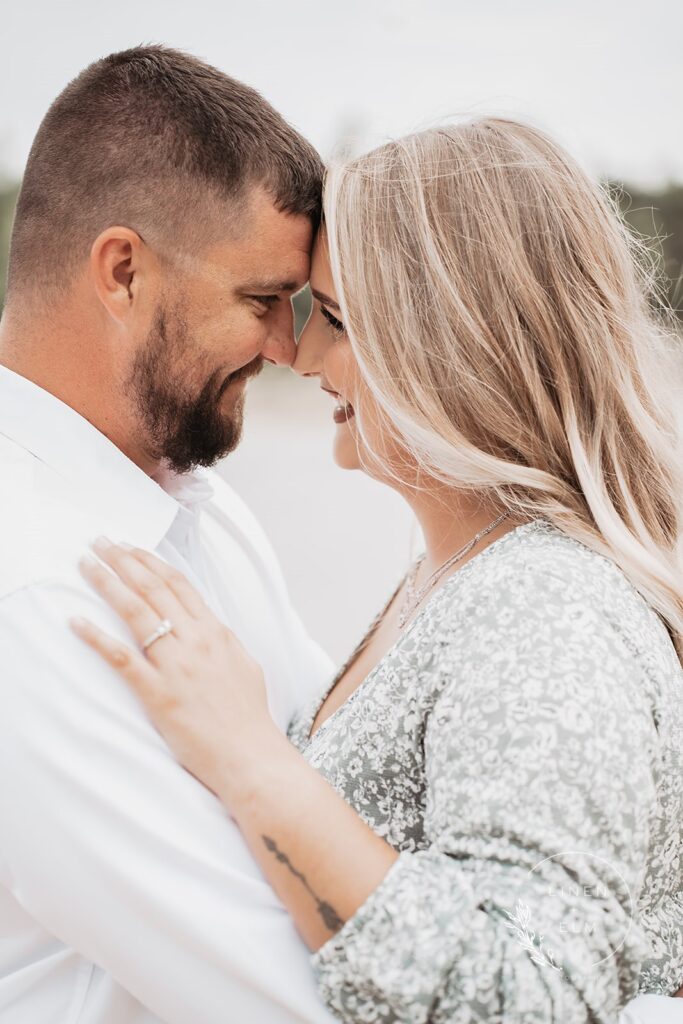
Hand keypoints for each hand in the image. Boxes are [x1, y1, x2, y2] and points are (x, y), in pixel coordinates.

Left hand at [70, 538, 276, 798]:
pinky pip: (121, 658)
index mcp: (216, 632)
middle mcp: (196, 641)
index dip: (150, 561)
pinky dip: (97, 637)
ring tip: (86, 564)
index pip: (178, 584)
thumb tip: (210, 626)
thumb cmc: (248, 717)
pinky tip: (77, 621)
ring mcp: (177, 666)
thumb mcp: (244, 665)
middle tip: (100, 542)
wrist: (250, 755)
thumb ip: (223, 641)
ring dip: (107, 583)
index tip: (130, 547)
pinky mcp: (158, 693)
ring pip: (136, 612)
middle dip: (123, 560)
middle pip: (153, 588)